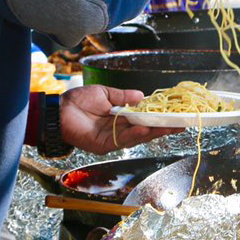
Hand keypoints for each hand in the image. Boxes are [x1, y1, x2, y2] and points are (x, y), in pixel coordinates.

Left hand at [58, 85, 182, 153]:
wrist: (59, 110)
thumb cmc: (78, 101)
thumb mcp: (104, 93)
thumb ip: (123, 96)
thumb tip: (142, 96)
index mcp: (120, 118)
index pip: (144, 118)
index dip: (158, 117)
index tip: (174, 114)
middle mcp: (119, 130)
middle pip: (145, 130)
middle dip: (163, 127)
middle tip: (181, 124)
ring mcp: (112, 139)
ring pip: (137, 137)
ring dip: (153, 131)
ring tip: (168, 126)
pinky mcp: (104, 145)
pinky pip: (122, 140)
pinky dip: (135, 135)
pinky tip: (145, 129)